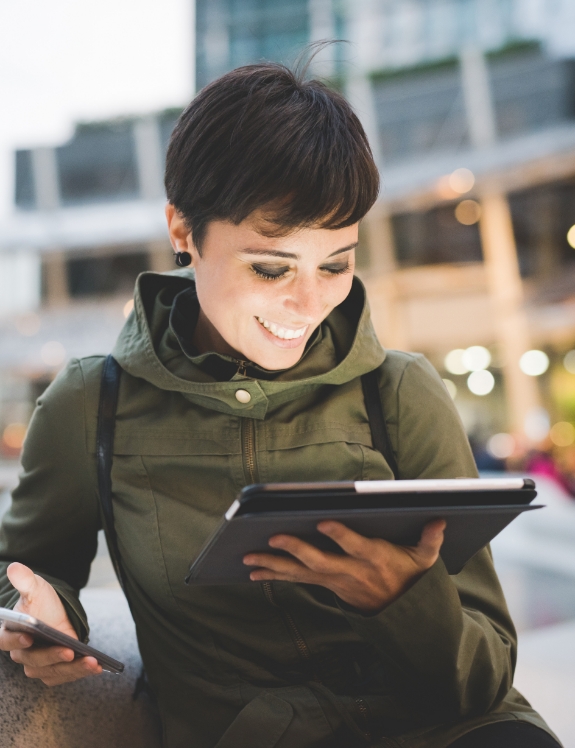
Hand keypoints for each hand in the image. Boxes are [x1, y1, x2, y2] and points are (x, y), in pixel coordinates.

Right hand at [0, 563, 101, 685]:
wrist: (57, 613)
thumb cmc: (42, 602)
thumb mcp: (36, 588)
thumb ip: (25, 580)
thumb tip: (15, 568)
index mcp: (10, 633)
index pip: (6, 640)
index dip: (15, 641)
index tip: (29, 638)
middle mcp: (21, 653)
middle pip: (32, 661)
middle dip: (52, 657)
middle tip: (69, 652)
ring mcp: (37, 664)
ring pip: (50, 672)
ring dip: (71, 669)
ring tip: (91, 662)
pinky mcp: (53, 670)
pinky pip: (64, 676)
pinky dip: (79, 673)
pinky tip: (96, 666)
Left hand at [243, 520, 445, 612]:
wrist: (401, 615)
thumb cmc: (411, 577)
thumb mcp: (425, 561)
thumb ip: (430, 540)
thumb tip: (439, 519)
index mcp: (374, 559)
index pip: (356, 546)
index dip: (341, 536)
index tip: (324, 522)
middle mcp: (351, 571)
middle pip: (320, 562)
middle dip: (296, 550)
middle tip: (273, 538)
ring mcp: (336, 581)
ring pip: (301, 573)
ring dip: (274, 566)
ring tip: (249, 559)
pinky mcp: (326, 585)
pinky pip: (297, 580)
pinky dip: (275, 576)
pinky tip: (255, 573)